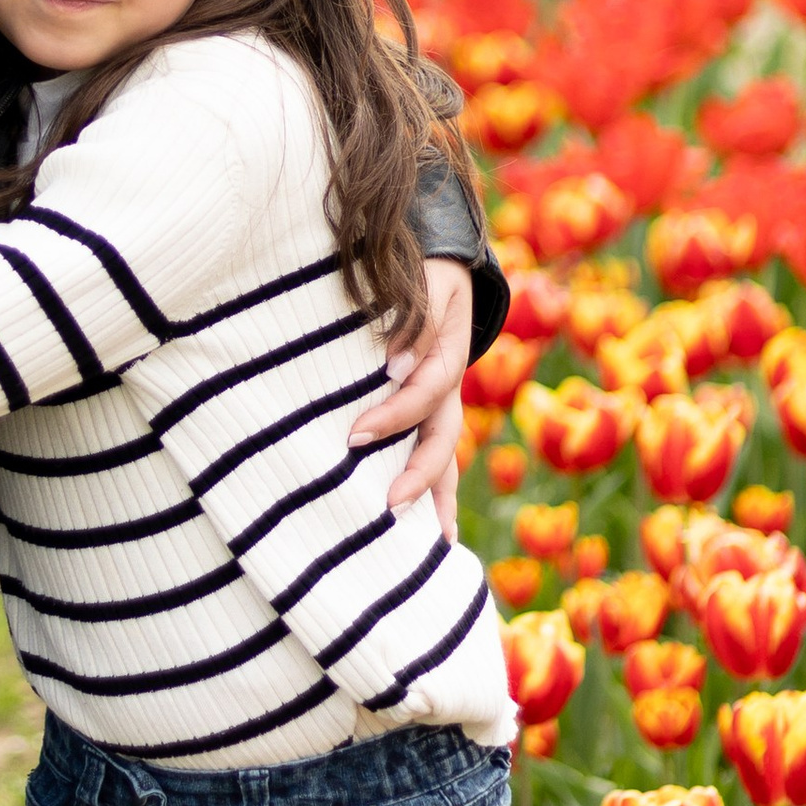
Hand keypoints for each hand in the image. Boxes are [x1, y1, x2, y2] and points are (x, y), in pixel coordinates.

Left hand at [353, 255, 470, 536]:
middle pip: (443, 438)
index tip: (359, 433)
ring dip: (435, 496)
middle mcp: (446, 385)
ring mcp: (438, 402)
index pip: (428, 390)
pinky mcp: (423, 410)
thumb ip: (415, 313)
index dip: (398, 414)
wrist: (435, 256)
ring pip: (443, 455)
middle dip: (419, 475)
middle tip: (387, 505)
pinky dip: (429, 488)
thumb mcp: (425, 276)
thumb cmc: (420, 265)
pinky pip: (428, 452)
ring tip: (430, 549)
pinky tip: (422, 530)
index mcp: (447, 351)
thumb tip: (395, 364)